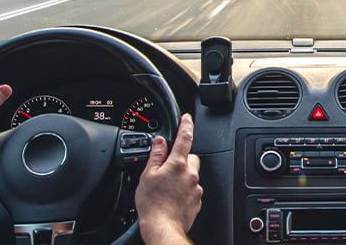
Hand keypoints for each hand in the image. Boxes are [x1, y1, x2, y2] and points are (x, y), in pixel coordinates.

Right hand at [135, 114, 202, 244]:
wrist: (162, 228)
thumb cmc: (152, 204)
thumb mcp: (147, 175)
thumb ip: (156, 156)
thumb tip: (159, 142)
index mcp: (177, 164)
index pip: (185, 137)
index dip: (186, 125)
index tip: (187, 118)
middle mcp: (190, 174)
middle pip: (190, 157)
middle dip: (181, 159)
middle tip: (167, 168)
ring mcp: (195, 188)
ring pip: (191, 174)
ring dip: (182, 176)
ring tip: (167, 187)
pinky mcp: (197, 200)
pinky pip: (192, 189)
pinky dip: (184, 190)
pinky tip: (172, 197)